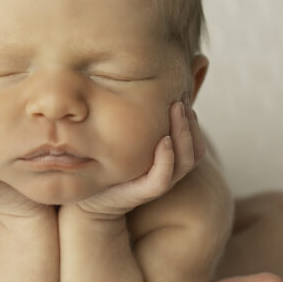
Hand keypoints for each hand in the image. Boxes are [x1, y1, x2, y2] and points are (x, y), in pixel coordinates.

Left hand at [74, 97, 205, 219]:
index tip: (183, 97)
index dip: (194, 121)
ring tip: (177, 110)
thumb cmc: (106, 162)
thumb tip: (142, 86)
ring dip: (184, 135)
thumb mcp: (126, 136)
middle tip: (180, 100)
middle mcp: (168, 170)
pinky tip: (164, 140)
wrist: (87, 196)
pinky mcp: (142, 192)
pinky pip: (163, 178)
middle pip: (195, 150)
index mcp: (168, 159)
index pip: (195, 142)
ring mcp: (157, 181)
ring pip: (186, 161)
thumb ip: (139, 120)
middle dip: (191, 123)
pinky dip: (168, 159)